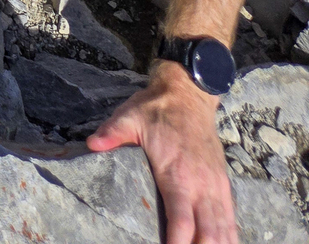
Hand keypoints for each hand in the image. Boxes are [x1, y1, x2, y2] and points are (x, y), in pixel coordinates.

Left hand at [88, 63, 234, 243]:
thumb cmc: (157, 109)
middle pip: (208, 233)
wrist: (189, 94)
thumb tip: (92, 145)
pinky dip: (229, 237)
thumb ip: (113, 133)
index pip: (182, 219)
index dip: (179, 243)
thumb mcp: (130, 116)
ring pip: (224, 229)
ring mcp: (215, 186)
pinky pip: (230, 218)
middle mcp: (201, 185)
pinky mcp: (223, 184)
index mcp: (178, 174)